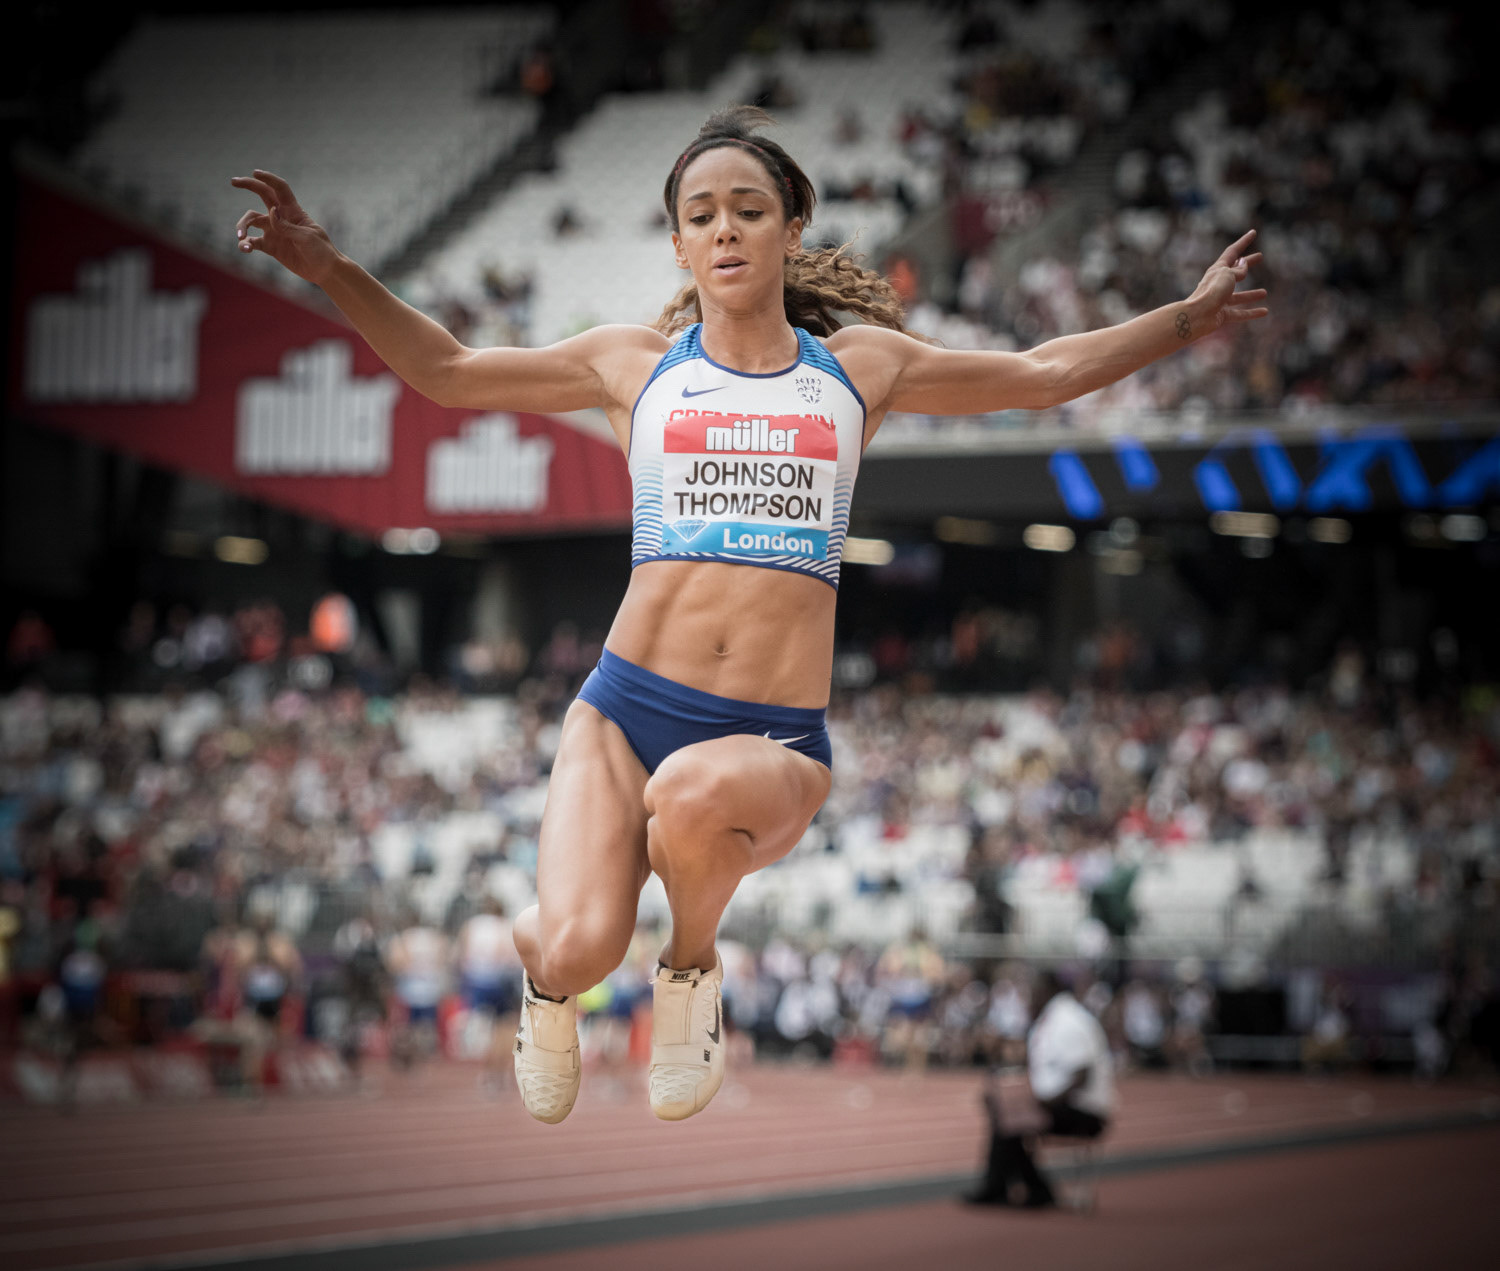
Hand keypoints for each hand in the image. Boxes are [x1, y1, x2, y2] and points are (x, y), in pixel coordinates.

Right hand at [229, 170, 340, 284]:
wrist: (325, 271)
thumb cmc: (321, 251)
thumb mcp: (307, 237)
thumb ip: (287, 226)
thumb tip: (271, 213)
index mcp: (293, 211)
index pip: (280, 189)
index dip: (268, 179)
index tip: (255, 173)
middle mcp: (281, 218)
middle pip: (262, 195)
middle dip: (249, 185)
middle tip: (233, 181)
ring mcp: (275, 232)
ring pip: (252, 220)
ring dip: (243, 225)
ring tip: (241, 236)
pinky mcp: (271, 247)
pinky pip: (252, 242)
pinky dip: (245, 245)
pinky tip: (245, 249)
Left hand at [1187, 229, 1268, 335]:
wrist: (1197, 316)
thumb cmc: (1212, 291)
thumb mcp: (1228, 274)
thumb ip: (1238, 270)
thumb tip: (1243, 263)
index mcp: (1218, 270)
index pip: (1232, 252)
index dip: (1243, 241)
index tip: (1253, 232)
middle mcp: (1218, 284)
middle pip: (1236, 271)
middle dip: (1247, 263)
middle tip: (1259, 256)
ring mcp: (1219, 300)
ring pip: (1238, 296)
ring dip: (1251, 295)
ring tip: (1264, 292)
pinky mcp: (1221, 314)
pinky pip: (1240, 313)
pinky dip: (1252, 313)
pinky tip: (1264, 312)